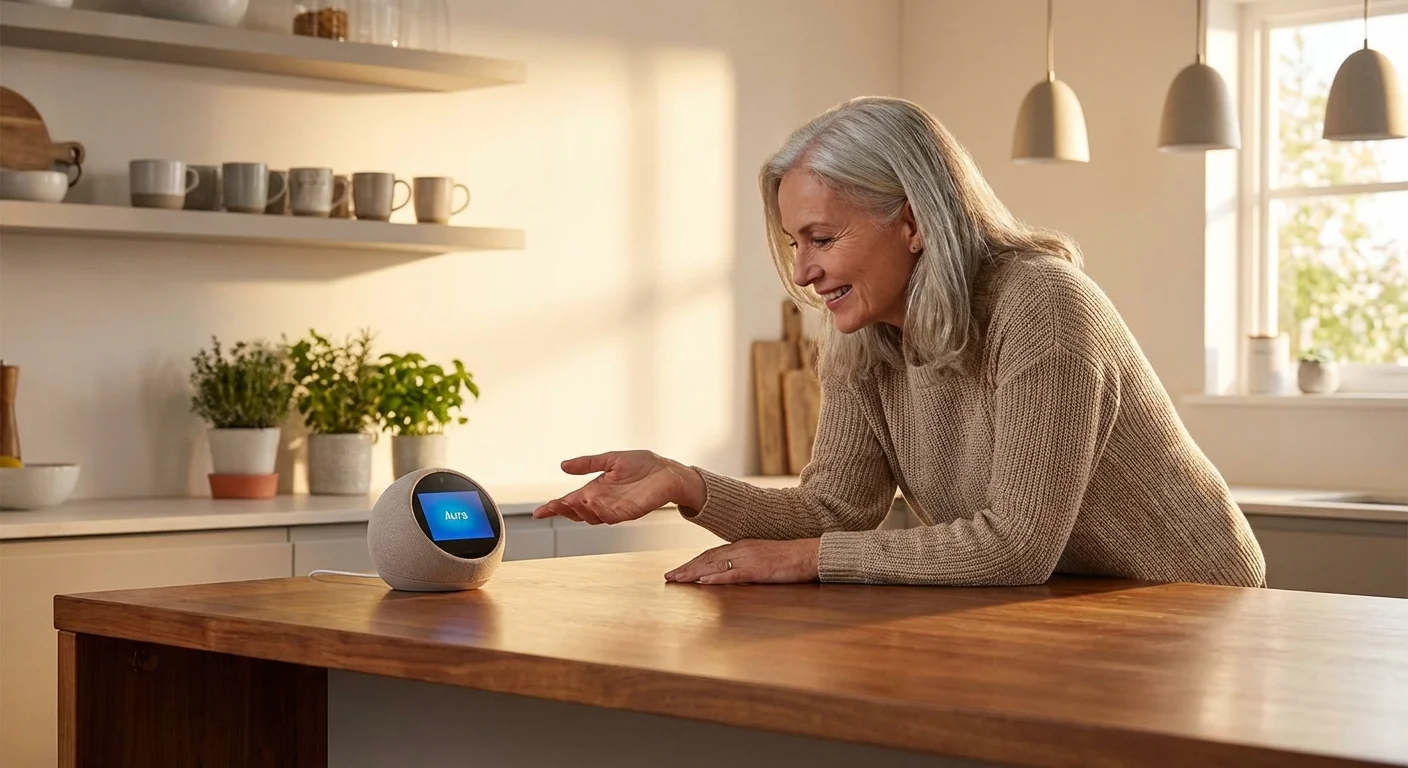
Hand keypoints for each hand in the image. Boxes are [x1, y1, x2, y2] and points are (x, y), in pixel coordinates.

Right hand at [532, 450, 701, 524]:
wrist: (667, 471)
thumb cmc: (643, 465)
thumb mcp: (610, 459)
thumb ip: (587, 463)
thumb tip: (563, 465)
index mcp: (595, 490)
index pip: (570, 502)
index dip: (554, 508)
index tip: (539, 512)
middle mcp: (602, 502)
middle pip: (577, 512)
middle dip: (564, 510)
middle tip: (555, 505)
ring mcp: (615, 509)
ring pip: (591, 517)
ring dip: (581, 511)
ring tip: (574, 501)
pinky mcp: (629, 512)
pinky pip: (610, 515)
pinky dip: (600, 511)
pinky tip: (593, 502)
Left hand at [664, 539, 820, 584]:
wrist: (810, 554)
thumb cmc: (790, 559)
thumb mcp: (763, 559)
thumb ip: (745, 564)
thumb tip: (728, 574)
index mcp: (742, 546)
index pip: (710, 554)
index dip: (692, 563)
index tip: (677, 571)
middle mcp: (741, 549)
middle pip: (707, 559)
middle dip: (686, 568)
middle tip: (668, 577)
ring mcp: (749, 558)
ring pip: (714, 565)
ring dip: (693, 573)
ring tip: (677, 579)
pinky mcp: (758, 569)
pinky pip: (733, 574)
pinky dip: (716, 578)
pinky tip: (703, 582)